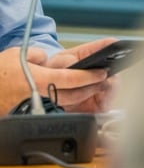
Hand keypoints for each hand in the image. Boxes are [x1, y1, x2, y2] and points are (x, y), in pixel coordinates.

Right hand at [0, 37, 118, 113]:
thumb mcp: (18, 54)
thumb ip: (39, 55)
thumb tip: (50, 60)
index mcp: (40, 79)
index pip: (73, 79)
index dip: (90, 76)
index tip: (102, 73)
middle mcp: (40, 95)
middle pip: (74, 94)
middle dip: (90, 88)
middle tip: (102, 81)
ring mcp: (35, 106)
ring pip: (65, 104)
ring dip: (80, 97)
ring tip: (90, 88)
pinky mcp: (30, 113)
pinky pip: (52, 108)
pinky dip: (63, 103)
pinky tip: (70, 98)